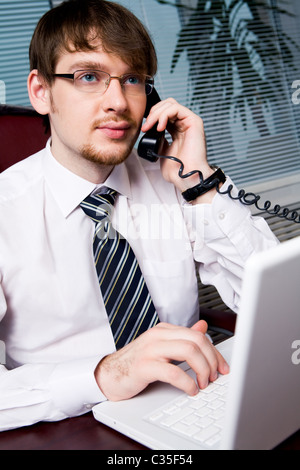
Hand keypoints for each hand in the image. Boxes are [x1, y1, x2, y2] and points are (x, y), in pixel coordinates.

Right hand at [94, 320, 228, 400]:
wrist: (109, 374)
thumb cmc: (136, 363)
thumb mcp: (161, 346)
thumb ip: (182, 337)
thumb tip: (203, 326)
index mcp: (164, 330)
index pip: (198, 335)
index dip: (215, 352)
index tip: (222, 367)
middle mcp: (158, 336)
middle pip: (197, 341)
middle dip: (212, 360)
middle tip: (214, 377)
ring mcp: (150, 350)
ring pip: (188, 351)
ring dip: (203, 370)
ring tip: (204, 383)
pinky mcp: (144, 367)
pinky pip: (173, 372)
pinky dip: (187, 383)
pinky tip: (191, 390)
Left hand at [141, 98, 214, 198]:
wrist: (185, 176)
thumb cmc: (177, 169)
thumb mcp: (162, 151)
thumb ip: (159, 139)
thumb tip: (152, 131)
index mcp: (178, 130)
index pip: (164, 113)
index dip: (152, 116)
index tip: (144, 128)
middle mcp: (185, 124)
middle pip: (166, 105)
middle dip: (153, 113)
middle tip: (145, 127)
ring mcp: (190, 122)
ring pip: (170, 104)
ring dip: (156, 114)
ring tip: (151, 127)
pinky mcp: (194, 121)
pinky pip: (177, 108)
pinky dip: (165, 115)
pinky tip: (160, 127)